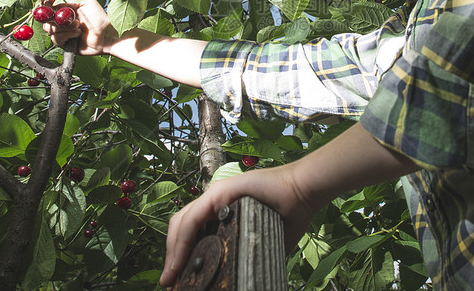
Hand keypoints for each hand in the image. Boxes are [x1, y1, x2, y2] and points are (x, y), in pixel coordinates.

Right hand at [42, 0, 117, 56]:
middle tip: (66, 16)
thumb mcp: (85, 2)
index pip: (49, 6)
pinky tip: (78, 34)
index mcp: (66, 8)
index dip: (46, 5)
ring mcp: (62, 31)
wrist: (106, 35)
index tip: (47, 3)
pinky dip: (67, 35)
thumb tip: (50, 0)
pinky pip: (56, 38)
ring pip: (49, 28)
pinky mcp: (64, 43)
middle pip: (45, 18)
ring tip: (78, 25)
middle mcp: (62, 20)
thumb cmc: (99, 17)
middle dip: (55, 16)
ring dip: (64, 26)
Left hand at [160, 164, 318, 288]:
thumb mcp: (261, 241)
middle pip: (180, 226)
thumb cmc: (290, 215)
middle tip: (170, 281)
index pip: (192, 231)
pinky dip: (182, 241)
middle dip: (172, 255)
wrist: (304, 193)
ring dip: (173, 251)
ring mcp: (215, 194)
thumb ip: (247, 253)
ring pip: (182, 223)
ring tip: (172, 275)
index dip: (181, 254)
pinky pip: (193, 218)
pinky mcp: (219, 193)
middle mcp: (214, 199)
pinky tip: (180, 259)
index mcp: (222, 209)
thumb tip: (242, 279)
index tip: (177, 279)